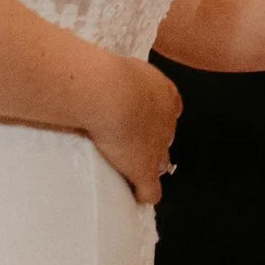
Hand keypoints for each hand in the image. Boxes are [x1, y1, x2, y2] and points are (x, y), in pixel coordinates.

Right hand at [85, 51, 181, 205]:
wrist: (110, 94)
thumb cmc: (108, 75)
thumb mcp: (116, 66)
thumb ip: (116, 74)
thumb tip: (96, 70)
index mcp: (164, 93)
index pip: (169, 108)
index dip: (154, 116)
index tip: (140, 119)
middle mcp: (167, 120)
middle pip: (166, 135)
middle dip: (152, 140)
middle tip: (132, 143)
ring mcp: (158, 147)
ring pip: (161, 162)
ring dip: (148, 166)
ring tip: (132, 171)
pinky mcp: (145, 169)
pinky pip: (151, 191)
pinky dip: (143, 194)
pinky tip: (136, 197)